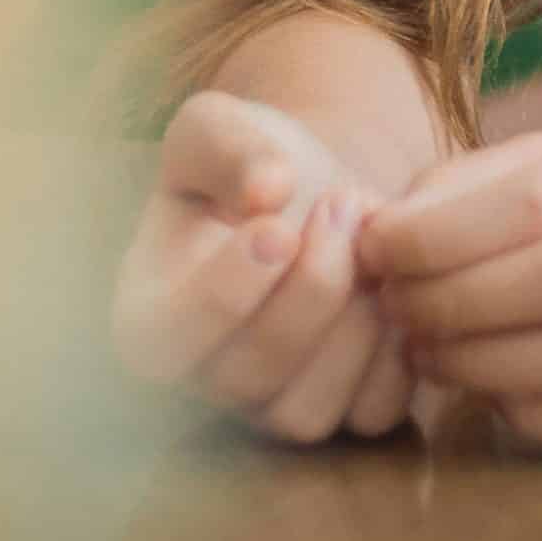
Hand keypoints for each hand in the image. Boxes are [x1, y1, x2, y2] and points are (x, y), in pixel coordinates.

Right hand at [110, 89, 412, 443]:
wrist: (316, 189)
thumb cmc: (250, 159)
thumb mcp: (219, 126)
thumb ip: (229, 146)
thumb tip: (268, 190)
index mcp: (147, 316)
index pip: (167, 339)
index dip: (226, 291)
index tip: (276, 226)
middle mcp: (204, 380)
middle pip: (253, 373)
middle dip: (312, 285)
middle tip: (343, 203)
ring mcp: (270, 407)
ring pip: (308, 413)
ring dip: (355, 323)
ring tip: (371, 239)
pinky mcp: (339, 413)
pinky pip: (373, 414)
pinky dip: (395, 353)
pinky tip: (394, 283)